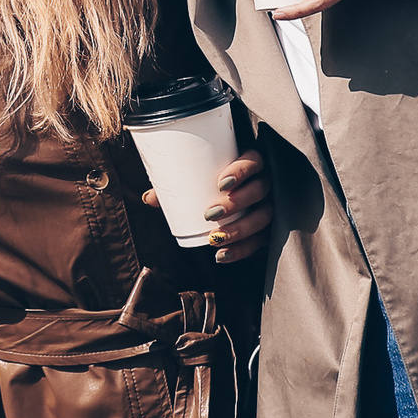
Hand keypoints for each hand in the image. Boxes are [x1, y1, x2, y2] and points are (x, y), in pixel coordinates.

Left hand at [142, 148, 272, 263]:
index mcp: (250, 162)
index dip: (241, 171)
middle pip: (259, 191)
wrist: (232, 193)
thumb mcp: (195, 179)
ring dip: (239, 230)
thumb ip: (174, 185)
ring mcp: (269, 205)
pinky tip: (222, 255)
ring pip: (262, 217)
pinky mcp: (267, 228)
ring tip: (214, 239)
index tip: (220, 183)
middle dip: (236, 203)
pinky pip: (260, 241)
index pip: (253, 161)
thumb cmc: (210, 179)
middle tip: (210, 213)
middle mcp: (264, 182)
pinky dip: (241, 250)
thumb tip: (149, 198)